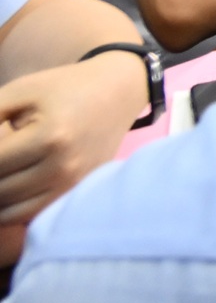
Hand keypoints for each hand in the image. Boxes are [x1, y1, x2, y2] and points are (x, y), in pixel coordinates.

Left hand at [0, 55, 152, 227]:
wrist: (117, 92)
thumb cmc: (63, 87)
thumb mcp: (21, 91)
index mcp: (50, 138)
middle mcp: (63, 167)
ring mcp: (72, 185)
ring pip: (9, 212)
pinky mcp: (75, 192)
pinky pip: (29, 215)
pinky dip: (8, 208)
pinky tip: (6, 186)